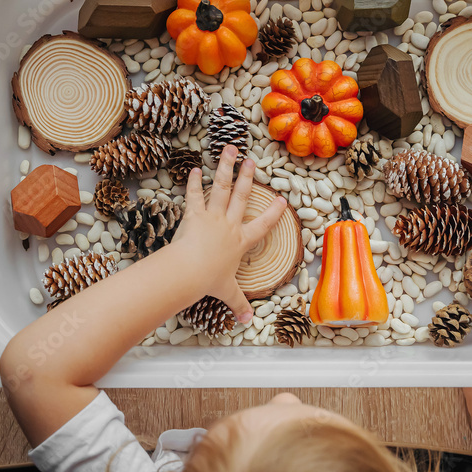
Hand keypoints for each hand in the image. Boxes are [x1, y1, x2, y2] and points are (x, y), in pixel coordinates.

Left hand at [170, 145, 287, 322]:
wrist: (189, 271)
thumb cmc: (209, 281)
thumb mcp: (228, 293)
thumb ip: (239, 305)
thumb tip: (248, 322)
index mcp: (240, 242)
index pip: (262, 225)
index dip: (274, 213)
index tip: (281, 200)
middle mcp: (229, 225)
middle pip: (242, 196)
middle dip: (248, 177)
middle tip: (252, 160)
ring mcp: (212, 217)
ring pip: (222, 187)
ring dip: (226, 167)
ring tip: (229, 149)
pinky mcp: (194, 214)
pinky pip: (195, 195)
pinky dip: (194, 183)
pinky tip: (195, 170)